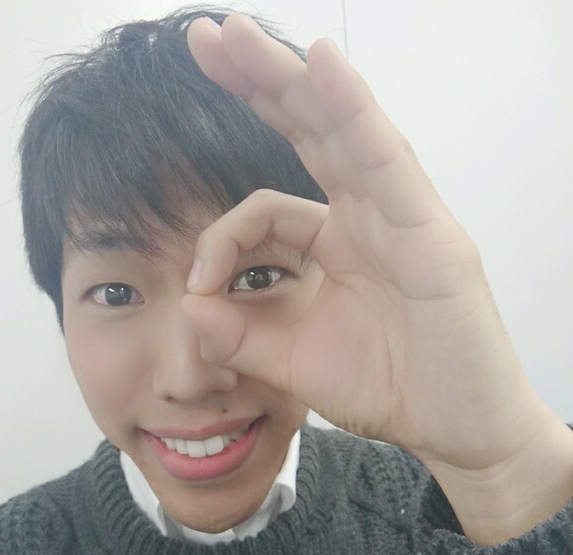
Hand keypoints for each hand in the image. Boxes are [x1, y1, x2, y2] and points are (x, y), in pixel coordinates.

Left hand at [183, 15, 572, 540]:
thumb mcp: (291, 362)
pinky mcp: (431, 232)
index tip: (196, 284)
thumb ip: (237, 333)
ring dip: (291, 78)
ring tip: (237, 34)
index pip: (264, 209)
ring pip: (343, 130)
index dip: (220, 237)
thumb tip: (186, 300)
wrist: (454, 429)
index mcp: (333, 244)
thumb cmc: (387, 389)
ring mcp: (401, 216)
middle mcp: (367, 216)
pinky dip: (355, 111)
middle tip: (205, 38)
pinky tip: (321, 64)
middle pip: (307, 132)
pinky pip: (387, 160)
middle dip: (256, 83)